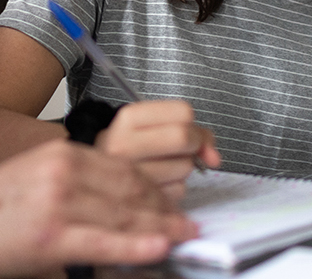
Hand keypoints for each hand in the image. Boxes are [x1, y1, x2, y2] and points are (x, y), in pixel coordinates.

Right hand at [0, 139, 197, 277]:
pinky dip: (138, 245)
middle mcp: (65, 172)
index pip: (124, 168)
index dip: (155, 189)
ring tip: (183, 238)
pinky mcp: (53, 236)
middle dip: (163, 210)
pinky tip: (160, 248)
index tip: (172, 204)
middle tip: (187, 225)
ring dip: (161, 229)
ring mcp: (60, 203)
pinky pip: (107, 241)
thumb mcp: (38, 177)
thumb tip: (120, 203)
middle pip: (132, 189)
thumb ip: (77, 183)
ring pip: (126, 215)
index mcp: (63, 153)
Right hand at [94, 100, 221, 200]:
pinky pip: (178, 191)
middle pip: (184, 137)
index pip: (183, 111)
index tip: (185, 131)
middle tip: (182, 150)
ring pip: (185, 167)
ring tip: (161, 167)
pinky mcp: (139, 200)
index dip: (192, 122)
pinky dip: (175, 188)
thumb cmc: (134, 148)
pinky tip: (159, 183)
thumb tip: (214, 157)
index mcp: (129, 118)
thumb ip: (191, 131)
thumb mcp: (153, 127)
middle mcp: (124, 144)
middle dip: (193, 145)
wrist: (97, 174)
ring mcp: (129, 174)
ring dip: (182, 169)